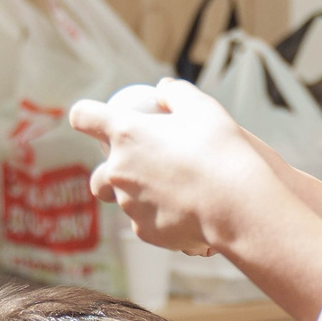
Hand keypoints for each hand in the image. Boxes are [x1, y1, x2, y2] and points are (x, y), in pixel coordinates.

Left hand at [70, 80, 280, 254]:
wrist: (237, 206)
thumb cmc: (221, 152)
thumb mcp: (202, 107)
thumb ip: (176, 93)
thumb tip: (163, 90)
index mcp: (126, 133)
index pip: (84, 116)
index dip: (86, 115)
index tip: (95, 119)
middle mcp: (118, 170)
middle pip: (98, 174)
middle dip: (113, 171)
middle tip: (145, 167)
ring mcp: (129, 204)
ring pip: (125, 200)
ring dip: (142, 195)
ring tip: (178, 191)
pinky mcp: (145, 231)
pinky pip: (146, 221)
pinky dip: (161, 216)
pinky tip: (188, 210)